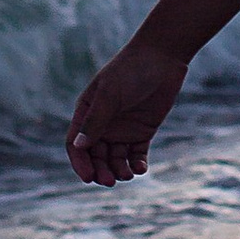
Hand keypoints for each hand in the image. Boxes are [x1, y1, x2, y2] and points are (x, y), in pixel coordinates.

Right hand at [67, 35, 189, 184]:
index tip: (88, 177)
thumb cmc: (131, 70)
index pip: (76, 144)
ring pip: (115, 158)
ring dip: (119, 170)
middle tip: (110, 181)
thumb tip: (79, 146)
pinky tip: (140, 169)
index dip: (80, 162)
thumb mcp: (110, 95)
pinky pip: (136, 154)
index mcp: (87, 112)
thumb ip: (96, 121)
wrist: (163, 57)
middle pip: (95, 156)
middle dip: (101, 170)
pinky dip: (136, 164)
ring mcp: (123, 128)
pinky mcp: (143, 131)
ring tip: (127, 175)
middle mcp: (103, 123)